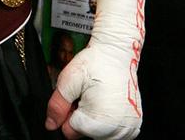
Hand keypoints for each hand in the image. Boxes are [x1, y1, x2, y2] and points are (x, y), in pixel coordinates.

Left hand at [45, 0, 145, 139]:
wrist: (118, 52)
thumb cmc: (96, 62)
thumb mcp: (68, 80)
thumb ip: (57, 105)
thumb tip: (50, 125)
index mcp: (98, 121)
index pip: (70, 131)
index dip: (67, 113)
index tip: (73, 98)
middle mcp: (116, 130)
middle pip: (85, 134)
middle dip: (80, 116)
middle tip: (85, 94)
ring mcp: (128, 129)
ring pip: (99, 134)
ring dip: (93, 119)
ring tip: (96, 96)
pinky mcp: (134, 125)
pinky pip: (113, 131)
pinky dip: (107, 120)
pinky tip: (106, 101)